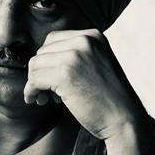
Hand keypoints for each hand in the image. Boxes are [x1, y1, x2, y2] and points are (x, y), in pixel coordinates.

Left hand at [25, 29, 146, 139]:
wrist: (124, 119)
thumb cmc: (108, 99)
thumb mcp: (96, 65)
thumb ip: (75, 56)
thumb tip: (39, 61)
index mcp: (93, 35)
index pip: (54, 40)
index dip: (48, 61)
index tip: (51, 79)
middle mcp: (84, 40)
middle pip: (43, 51)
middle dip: (41, 72)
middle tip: (48, 93)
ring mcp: (74, 56)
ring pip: (35, 64)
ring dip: (35, 83)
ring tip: (45, 98)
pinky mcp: (65, 74)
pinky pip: (34, 79)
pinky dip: (31, 91)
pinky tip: (36, 100)